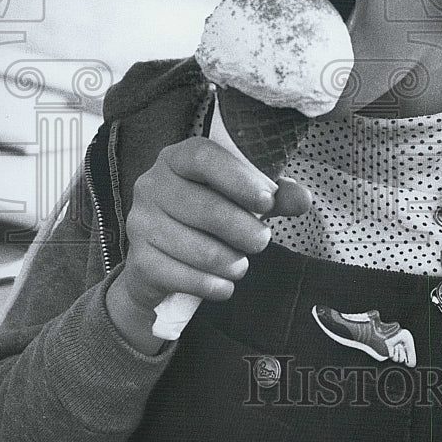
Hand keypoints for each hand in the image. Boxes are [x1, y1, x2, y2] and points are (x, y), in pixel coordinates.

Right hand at [106, 138, 309, 352]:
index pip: (204, 156)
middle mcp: (151, 184)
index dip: (239, 178)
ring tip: (241, 265)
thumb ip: (275, 196)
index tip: (267, 201)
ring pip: (196, 247)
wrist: (160, 263)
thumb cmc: (207, 219)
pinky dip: (211, 285)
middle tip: (262, 241)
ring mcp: (140, 221)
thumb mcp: (243, 200)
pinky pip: (182, 276)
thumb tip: (303, 199)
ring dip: (230, 262)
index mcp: (177, 158)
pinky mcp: (138, 259)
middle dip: (244, 230)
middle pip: (205, 207)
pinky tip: (223, 285)